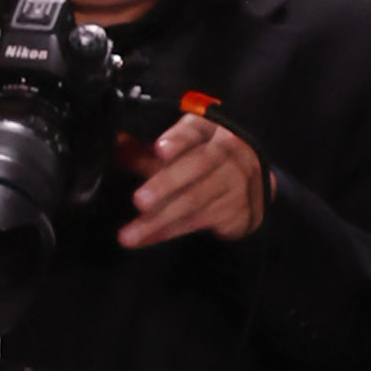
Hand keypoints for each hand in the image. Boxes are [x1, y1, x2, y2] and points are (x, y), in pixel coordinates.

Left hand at [118, 102, 269, 253]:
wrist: (254, 185)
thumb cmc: (207, 161)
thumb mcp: (180, 148)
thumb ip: (146, 149)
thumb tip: (115, 142)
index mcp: (210, 131)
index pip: (194, 131)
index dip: (178, 140)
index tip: (160, 150)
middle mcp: (228, 154)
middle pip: (197, 166)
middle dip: (166, 184)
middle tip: (139, 200)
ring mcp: (236, 183)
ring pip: (195, 201)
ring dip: (159, 219)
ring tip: (129, 235)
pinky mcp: (238, 211)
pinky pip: (199, 222)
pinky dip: (169, 232)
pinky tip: (147, 239)